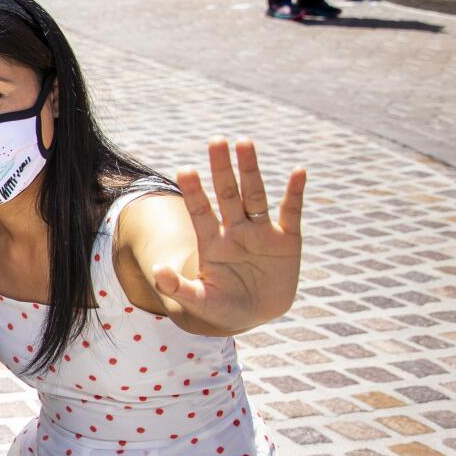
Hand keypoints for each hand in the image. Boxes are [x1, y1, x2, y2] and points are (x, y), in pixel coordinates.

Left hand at [150, 138, 305, 332]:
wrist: (254, 315)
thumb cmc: (221, 308)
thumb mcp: (198, 302)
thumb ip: (177, 288)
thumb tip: (157, 272)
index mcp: (212, 242)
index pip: (200, 211)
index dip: (193, 192)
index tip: (184, 170)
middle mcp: (235, 230)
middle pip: (227, 194)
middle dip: (221, 169)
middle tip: (216, 140)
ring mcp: (261, 233)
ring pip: (255, 195)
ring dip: (250, 170)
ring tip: (245, 142)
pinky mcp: (287, 240)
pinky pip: (291, 212)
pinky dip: (295, 193)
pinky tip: (298, 172)